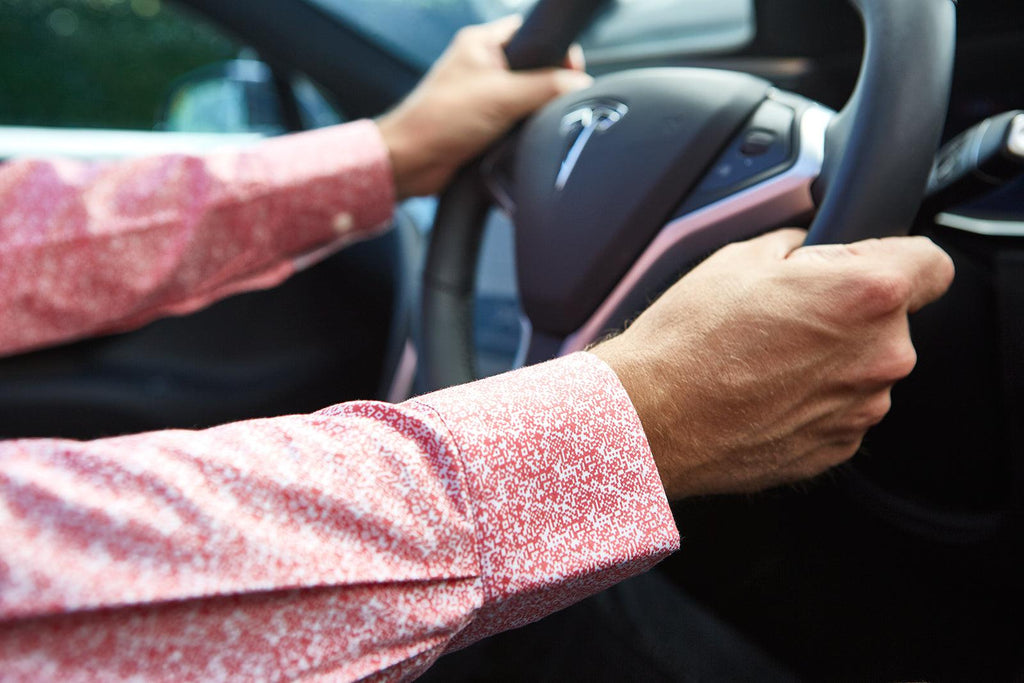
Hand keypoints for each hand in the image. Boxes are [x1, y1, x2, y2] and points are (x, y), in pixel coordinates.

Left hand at [376, 16, 592, 198]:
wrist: (412, 162)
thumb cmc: (439, 120)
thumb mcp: (502, 96)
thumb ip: (546, 87)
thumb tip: (579, 85)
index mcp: (483, 43)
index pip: (534, 34)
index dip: (557, 51)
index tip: (570, 73)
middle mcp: (483, 66)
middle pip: (536, 69)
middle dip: (547, 88)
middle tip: (545, 103)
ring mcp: (484, 96)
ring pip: (529, 99)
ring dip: (532, 114)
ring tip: (523, 124)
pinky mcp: (484, 124)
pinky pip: (517, 123)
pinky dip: (521, 132)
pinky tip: (516, 138)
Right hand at [591, 229, 954, 499]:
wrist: (650, 418)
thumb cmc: (685, 342)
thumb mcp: (739, 257)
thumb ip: (798, 247)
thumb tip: (809, 250)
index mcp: (866, 295)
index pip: (932, 264)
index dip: (897, 258)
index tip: (869, 265)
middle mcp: (879, 357)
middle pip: (891, 321)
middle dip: (847, 312)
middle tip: (782, 314)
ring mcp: (860, 409)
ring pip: (862, 368)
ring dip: (828, 360)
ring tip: (761, 358)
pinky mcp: (837, 449)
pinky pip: (840, 410)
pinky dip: (811, 400)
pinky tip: (760, 392)